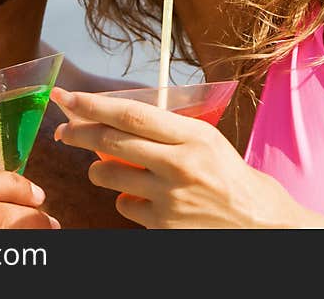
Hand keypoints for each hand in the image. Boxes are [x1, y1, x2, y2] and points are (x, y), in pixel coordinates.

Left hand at [51, 86, 311, 227]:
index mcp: (193, 136)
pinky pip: (124, 206)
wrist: (259, 224)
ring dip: (98, 169)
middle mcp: (179, 164)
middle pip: (111, 141)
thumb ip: (168, 129)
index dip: (95, 105)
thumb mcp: (207, 140)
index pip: (132, 114)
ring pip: (109, 175)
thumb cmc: (231, 177)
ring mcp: (169, 198)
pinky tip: (143, 198)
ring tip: (104, 167)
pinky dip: (126, 200)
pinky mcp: (163, 226)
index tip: (70, 98)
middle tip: (63, 130)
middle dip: (78, 132)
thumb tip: (118, 116)